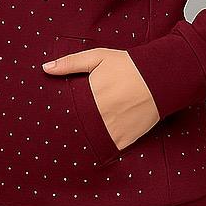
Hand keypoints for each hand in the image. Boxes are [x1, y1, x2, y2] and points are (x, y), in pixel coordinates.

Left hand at [42, 47, 160, 150]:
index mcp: (90, 97)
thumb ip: (70, 63)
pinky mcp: (126, 139)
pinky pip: (108, 148)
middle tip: (58, 134)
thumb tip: (45, 68)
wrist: (161, 77)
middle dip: (69, 130)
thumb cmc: (127, 65)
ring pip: (91, 142)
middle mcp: (101, 116)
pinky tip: (96, 143)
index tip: (50, 119)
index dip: (58, 117)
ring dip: (84, 140)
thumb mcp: (98, 57)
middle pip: (77, 129)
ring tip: (75, 141)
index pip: (66, 112)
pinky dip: (102, 146)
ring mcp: (114, 129)